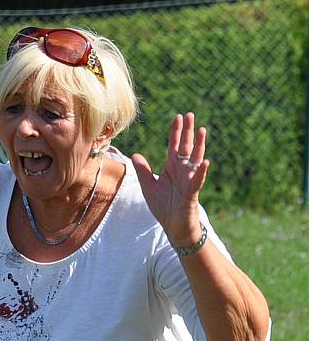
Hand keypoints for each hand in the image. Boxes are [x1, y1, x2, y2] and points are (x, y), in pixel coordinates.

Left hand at [131, 112, 208, 245]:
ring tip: (202, 130)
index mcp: (172, 168)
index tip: (177, 117)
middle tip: (190, 114)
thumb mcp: (149, 186)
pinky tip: (205, 162)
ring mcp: (189, 181)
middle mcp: (182, 171)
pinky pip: (197, 181)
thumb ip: (143, 171)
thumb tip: (135, 155)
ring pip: (195, 160)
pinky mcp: (192, 193)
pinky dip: (201, 172)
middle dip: (188, 132)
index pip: (174, 146)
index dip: (176, 132)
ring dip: (199, 145)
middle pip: (186, 147)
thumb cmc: (163, 206)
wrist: (174, 226)